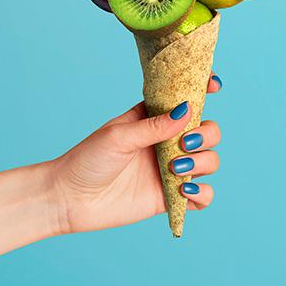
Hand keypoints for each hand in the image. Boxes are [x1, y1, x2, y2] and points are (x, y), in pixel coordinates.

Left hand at [51, 74, 222, 233]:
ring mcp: (172, 171)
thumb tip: (187, 110)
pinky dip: (202, 193)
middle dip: (205, 136)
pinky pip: (203, 196)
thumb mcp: (119, 136)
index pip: (187, 100)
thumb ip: (154, 125)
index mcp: (154, 120)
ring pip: (210, 162)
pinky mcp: (170, 198)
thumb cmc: (88, 161)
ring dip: (202, 164)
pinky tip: (183, 191)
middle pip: (209, 132)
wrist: (71, 199)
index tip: (214, 86)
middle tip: (183, 144)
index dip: (204, 89)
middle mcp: (167, 143)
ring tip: (175, 169)